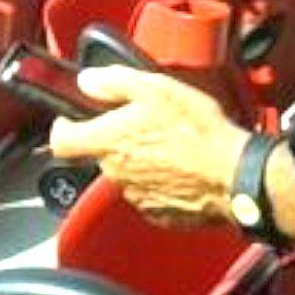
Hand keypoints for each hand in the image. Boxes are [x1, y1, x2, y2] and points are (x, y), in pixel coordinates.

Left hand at [48, 66, 251, 229]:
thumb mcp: (157, 89)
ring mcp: (136, 196)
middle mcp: (115, 173)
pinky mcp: (158, 213)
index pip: (61, 141)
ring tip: (173, 144)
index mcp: (109, 141)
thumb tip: (88, 80)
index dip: (62, 127)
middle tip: (146, 123)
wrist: (233, 176)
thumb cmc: (199, 133)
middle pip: (101, 155)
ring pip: (127, 174)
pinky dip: (161, 181)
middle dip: (118, 139)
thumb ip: (115, 82)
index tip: (71, 118)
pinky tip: (183, 166)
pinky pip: (150, 193)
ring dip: (142, 160)